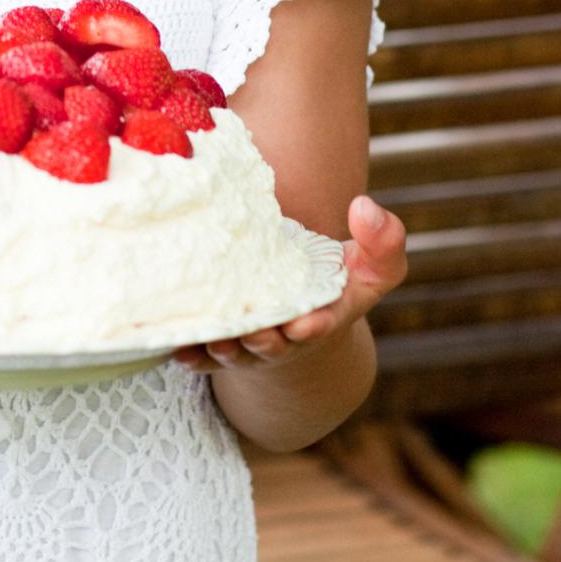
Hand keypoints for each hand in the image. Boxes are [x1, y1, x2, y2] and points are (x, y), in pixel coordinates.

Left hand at [174, 194, 407, 373]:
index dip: (314, 326)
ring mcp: (250, 344)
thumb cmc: (335, 282)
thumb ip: (382, 242)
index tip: (305, 323)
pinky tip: (178, 347)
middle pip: (273, 345)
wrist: (299, 313)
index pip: (321, 324)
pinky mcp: (220, 343)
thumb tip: (364, 207)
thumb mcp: (369, 267)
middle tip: (255, 333)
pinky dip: (192, 352)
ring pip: (235, 353)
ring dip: (225, 349)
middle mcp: (285, 337)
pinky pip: (202, 354)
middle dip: (265, 343)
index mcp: (322, 318)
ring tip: (216, 340)